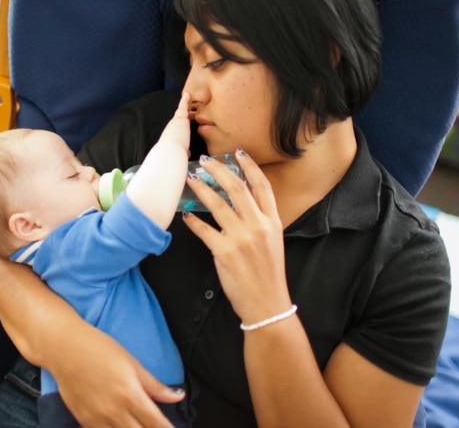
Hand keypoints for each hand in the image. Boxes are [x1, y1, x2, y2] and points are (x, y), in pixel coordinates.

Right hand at [0, 252, 183, 426]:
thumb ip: (155, 385)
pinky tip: (123, 425)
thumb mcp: (132, 363)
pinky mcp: (84, 421)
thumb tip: (177, 396)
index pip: (157, 424)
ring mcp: (97, 419)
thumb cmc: (97, 349)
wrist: (62, 348)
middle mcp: (114, 412)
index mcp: (130, 395)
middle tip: (159, 426)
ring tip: (141, 425)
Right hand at [158, 92, 191, 155]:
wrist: (170, 151)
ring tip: (187, 97)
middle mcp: (172, 128)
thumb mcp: (180, 152)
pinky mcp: (180, 118)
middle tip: (185, 108)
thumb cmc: (174, 154)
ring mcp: (176, 122)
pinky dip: (185, 100)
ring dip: (184, 105)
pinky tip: (187, 94)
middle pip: (178, 119)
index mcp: (172, 136)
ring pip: (180, 112)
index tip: (182, 126)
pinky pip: (183, 107)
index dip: (180, 127)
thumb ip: (184, 151)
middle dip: (182, 114)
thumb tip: (187, 153)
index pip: (177, 130)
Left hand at [181, 149, 291, 323]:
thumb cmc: (268, 275)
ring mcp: (241, 238)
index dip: (249, 166)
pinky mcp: (224, 252)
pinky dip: (193, 220)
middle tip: (206, 160)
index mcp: (273, 222)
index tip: (238, 153)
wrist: (267, 304)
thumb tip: (240, 203)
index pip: (262, 186)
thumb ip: (260, 222)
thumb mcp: (273, 243)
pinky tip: (185, 214)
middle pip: (237, 188)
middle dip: (219, 169)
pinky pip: (203, 230)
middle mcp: (258, 226)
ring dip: (202, 188)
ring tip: (191, 178)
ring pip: (218, 204)